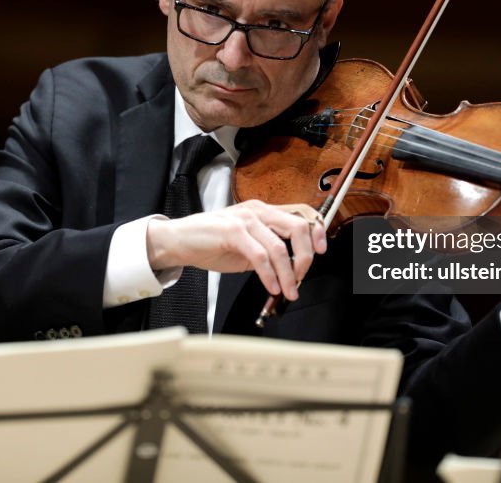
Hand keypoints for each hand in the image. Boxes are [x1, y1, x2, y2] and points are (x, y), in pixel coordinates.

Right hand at [146, 199, 326, 300]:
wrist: (179, 241)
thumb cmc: (211, 242)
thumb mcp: (247, 245)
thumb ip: (269, 251)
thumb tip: (292, 269)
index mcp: (264, 211)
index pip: (301, 214)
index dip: (317, 232)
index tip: (321, 251)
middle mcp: (257, 210)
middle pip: (298, 227)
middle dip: (305, 256)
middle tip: (301, 277)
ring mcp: (245, 219)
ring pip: (279, 246)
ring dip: (287, 274)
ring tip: (287, 290)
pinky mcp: (232, 231)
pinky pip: (259, 255)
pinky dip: (269, 275)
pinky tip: (272, 286)